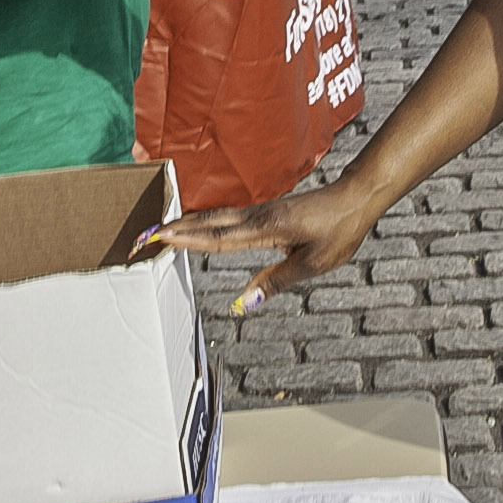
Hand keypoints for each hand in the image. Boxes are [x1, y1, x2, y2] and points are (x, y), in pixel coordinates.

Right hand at [157, 174, 382, 313]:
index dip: (187, 240)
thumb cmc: (338, 231)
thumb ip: (275, 282)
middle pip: (209, 222)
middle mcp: (258, 216)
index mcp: (266, 229)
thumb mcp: (311, 264)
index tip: (159, 239)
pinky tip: (200, 225)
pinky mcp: (266, 212)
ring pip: (217, 217)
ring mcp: (261, 211)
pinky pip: (228, 216)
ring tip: (163, 230)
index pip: (218, 238)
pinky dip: (207, 220)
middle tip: (146, 234)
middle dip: (176, 228)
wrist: (355, 198)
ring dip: (188, 223)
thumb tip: (246, 303)